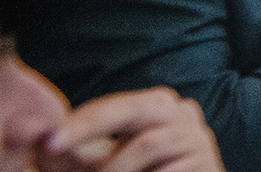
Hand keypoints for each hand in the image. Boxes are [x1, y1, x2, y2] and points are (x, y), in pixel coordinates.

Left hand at [39, 87, 221, 171]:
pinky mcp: (207, 164)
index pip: (112, 105)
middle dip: (91, 126)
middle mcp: (180, 113)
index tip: (50, 142)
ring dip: (115, 169)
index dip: (79, 122)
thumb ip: (76, 157)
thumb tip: (43, 148)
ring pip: (148, 144)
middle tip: (54, 146)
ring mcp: (196, 137)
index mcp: (155, 105)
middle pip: (133, 109)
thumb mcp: (106, 166)